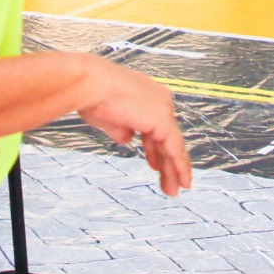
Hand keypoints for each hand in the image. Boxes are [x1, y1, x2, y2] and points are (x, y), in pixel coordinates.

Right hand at [77, 59, 192, 196]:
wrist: (91, 84)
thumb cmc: (92, 94)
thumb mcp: (107, 118)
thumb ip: (121, 129)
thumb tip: (128, 139)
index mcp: (145, 95)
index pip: (155, 127)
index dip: (154, 148)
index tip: (156, 164)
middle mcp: (158, 100)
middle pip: (166, 137)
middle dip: (166, 161)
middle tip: (169, 180)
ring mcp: (163, 109)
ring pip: (172, 145)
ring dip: (174, 170)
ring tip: (175, 189)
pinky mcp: (162, 120)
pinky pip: (174, 149)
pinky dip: (179, 167)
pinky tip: (182, 181)